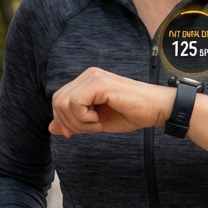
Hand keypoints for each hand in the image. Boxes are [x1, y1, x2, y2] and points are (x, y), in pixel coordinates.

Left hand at [48, 67, 173, 137]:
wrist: (155, 110)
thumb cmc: (131, 114)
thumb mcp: (96, 122)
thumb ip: (75, 123)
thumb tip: (52, 128)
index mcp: (86, 82)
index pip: (58, 100)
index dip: (63, 120)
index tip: (76, 132)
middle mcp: (88, 75)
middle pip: (57, 101)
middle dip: (69, 122)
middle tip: (91, 128)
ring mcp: (93, 77)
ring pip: (63, 103)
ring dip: (78, 122)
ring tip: (97, 124)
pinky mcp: (99, 83)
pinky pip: (75, 103)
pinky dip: (83, 118)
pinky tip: (99, 120)